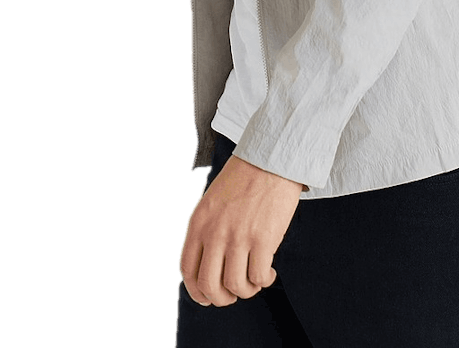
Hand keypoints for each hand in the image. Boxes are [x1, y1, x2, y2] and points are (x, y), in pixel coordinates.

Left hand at [179, 154, 304, 306]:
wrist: (270, 160)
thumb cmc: (244, 177)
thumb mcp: (211, 201)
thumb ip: (206, 229)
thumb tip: (209, 263)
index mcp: (198, 223)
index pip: (188, 271)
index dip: (197, 291)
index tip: (208, 296)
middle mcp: (214, 233)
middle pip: (209, 286)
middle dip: (222, 298)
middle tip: (234, 293)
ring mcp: (238, 237)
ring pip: (236, 286)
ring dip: (247, 290)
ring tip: (255, 280)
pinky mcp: (263, 239)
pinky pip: (259, 277)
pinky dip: (264, 281)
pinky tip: (269, 272)